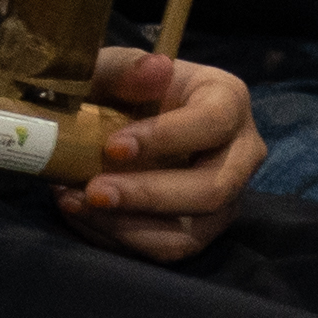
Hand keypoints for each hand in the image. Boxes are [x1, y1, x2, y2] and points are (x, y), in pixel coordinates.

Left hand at [56, 44, 260, 261]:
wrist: (120, 120)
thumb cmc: (123, 89)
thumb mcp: (115, 69)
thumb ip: (127, 67)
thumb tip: (155, 69)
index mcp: (228, 100)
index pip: (213, 122)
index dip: (166, 137)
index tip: (112, 146)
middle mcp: (241, 153)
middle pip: (212, 190)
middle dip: (148, 196)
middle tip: (92, 192)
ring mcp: (226, 199)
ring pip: (189, 234)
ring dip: (127, 227)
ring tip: (76, 204)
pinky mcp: (201, 231)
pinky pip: (166, 250)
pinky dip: (119, 239)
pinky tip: (84, 216)